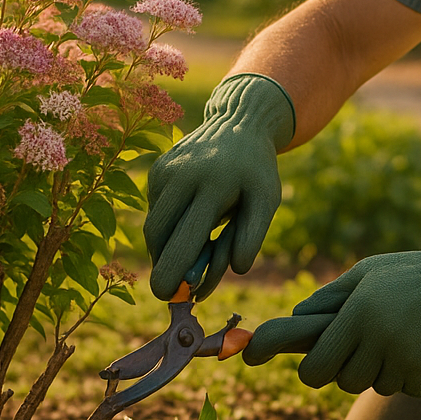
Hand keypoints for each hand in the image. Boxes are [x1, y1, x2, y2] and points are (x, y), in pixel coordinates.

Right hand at [144, 74, 294, 299]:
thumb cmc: (256, 170)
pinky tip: (191, 218)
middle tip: (173, 286)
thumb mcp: (267, 199)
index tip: (165, 296)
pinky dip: (168, 227)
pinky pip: (155, 211)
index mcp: (212, 185)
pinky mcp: (157, 170)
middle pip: (157, 236)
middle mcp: (181, 176)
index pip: (183, 239)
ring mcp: (164, 170)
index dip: (172, 272)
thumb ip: (253, 234)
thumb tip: (238, 269)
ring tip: (193, 246)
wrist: (239, 123)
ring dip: (165, 248)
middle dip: (162, 265)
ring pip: (153, 226)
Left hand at [242, 221, 420, 396]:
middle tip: (356, 348)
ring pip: (371, 385)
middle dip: (343, 368)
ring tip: (394, 337)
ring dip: (376, 370)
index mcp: (357, 314)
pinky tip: (419, 347)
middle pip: (341, 381)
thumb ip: (329, 298)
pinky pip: (402, 388)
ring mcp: (403, 360)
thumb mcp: (366, 273)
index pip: (316, 367)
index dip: (310, 370)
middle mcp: (377, 340)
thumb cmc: (410, 273)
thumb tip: (296, 317)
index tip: (309, 366)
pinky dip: (406, 374)